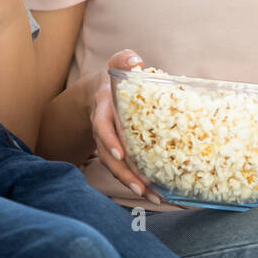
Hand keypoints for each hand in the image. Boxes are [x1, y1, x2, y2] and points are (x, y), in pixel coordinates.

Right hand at [90, 49, 164, 204]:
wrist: (100, 92)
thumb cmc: (115, 78)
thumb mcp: (118, 64)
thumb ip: (125, 59)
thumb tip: (136, 61)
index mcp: (103, 108)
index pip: (101, 126)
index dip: (109, 140)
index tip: (119, 154)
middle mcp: (103, 130)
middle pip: (109, 157)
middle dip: (124, 174)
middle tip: (141, 188)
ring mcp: (109, 144)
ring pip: (116, 168)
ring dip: (133, 184)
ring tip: (154, 198)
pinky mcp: (119, 153)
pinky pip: (125, 171)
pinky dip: (139, 184)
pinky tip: (157, 194)